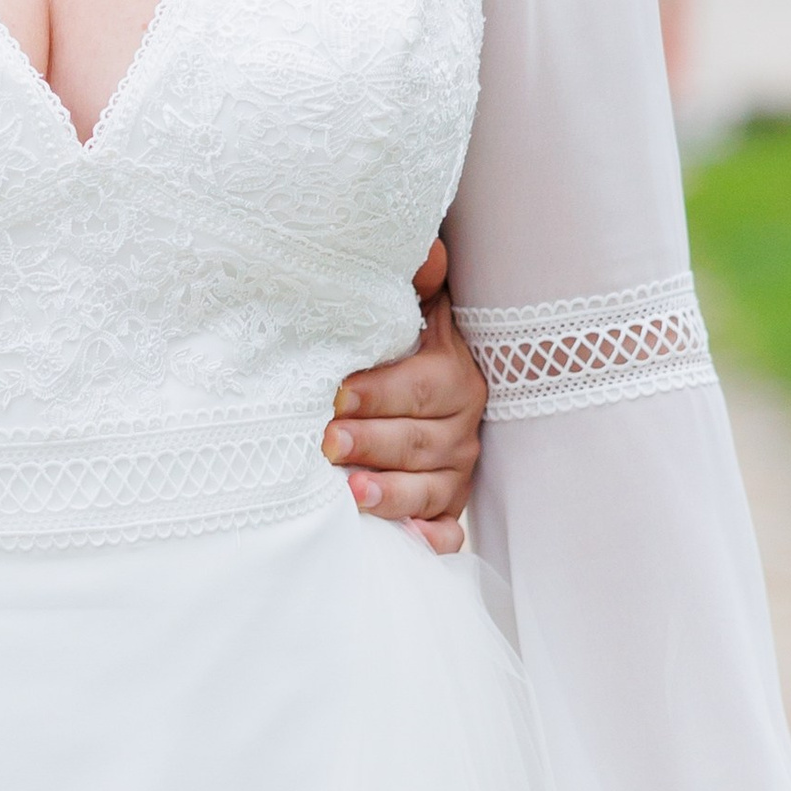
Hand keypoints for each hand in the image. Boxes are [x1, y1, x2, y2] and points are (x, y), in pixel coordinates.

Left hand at [323, 241, 486, 552]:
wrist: (431, 389)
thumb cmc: (406, 347)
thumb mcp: (417, 310)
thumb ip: (417, 283)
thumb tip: (427, 249)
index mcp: (452, 377)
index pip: (421, 387)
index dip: (381, 392)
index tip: (338, 395)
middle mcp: (461, 428)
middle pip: (420, 441)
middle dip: (374, 442)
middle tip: (330, 444)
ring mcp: (455, 471)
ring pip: (430, 488)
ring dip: (393, 494)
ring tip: (353, 494)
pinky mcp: (448, 507)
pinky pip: (449, 530)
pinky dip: (431, 539)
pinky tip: (408, 541)